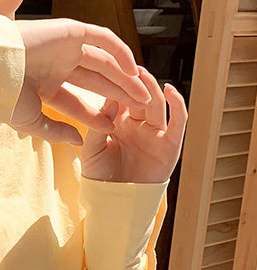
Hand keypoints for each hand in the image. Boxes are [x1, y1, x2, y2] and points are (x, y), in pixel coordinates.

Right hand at [10, 17, 152, 145]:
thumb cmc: (5, 97)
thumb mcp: (32, 122)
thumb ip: (56, 132)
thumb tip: (78, 142)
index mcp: (46, 87)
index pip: (78, 103)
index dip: (96, 116)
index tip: (114, 128)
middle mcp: (58, 66)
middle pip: (96, 82)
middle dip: (118, 95)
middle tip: (140, 108)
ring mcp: (65, 48)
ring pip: (103, 63)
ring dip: (124, 76)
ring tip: (142, 92)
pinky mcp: (71, 31)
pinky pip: (103, 40)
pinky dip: (119, 52)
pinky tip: (132, 69)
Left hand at [78, 65, 186, 182]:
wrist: (113, 202)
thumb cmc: (100, 177)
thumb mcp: (91, 149)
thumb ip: (98, 126)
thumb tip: (109, 99)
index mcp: (117, 123)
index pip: (118, 98)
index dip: (115, 85)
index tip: (107, 71)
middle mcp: (137, 124)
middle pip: (138, 97)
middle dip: (133, 82)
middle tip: (126, 67)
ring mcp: (154, 133)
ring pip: (156, 104)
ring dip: (150, 88)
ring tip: (142, 74)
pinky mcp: (170, 144)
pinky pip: (178, 120)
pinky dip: (177, 103)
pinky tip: (170, 90)